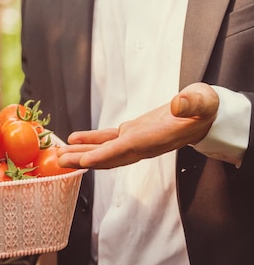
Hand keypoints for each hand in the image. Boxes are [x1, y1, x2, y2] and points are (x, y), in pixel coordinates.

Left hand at [58, 83, 218, 168]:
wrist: (205, 117)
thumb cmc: (205, 108)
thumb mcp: (203, 101)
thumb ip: (192, 103)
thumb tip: (179, 104)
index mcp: (156, 138)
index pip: (127, 149)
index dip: (106, 155)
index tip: (85, 160)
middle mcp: (143, 145)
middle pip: (109, 157)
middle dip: (84, 161)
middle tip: (59, 163)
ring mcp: (136, 141)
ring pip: (104, 152)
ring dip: (81, 154)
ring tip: (59, 156)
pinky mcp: (132, 133)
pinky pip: (107, 140)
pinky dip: (90, 141)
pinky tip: (73, 140)